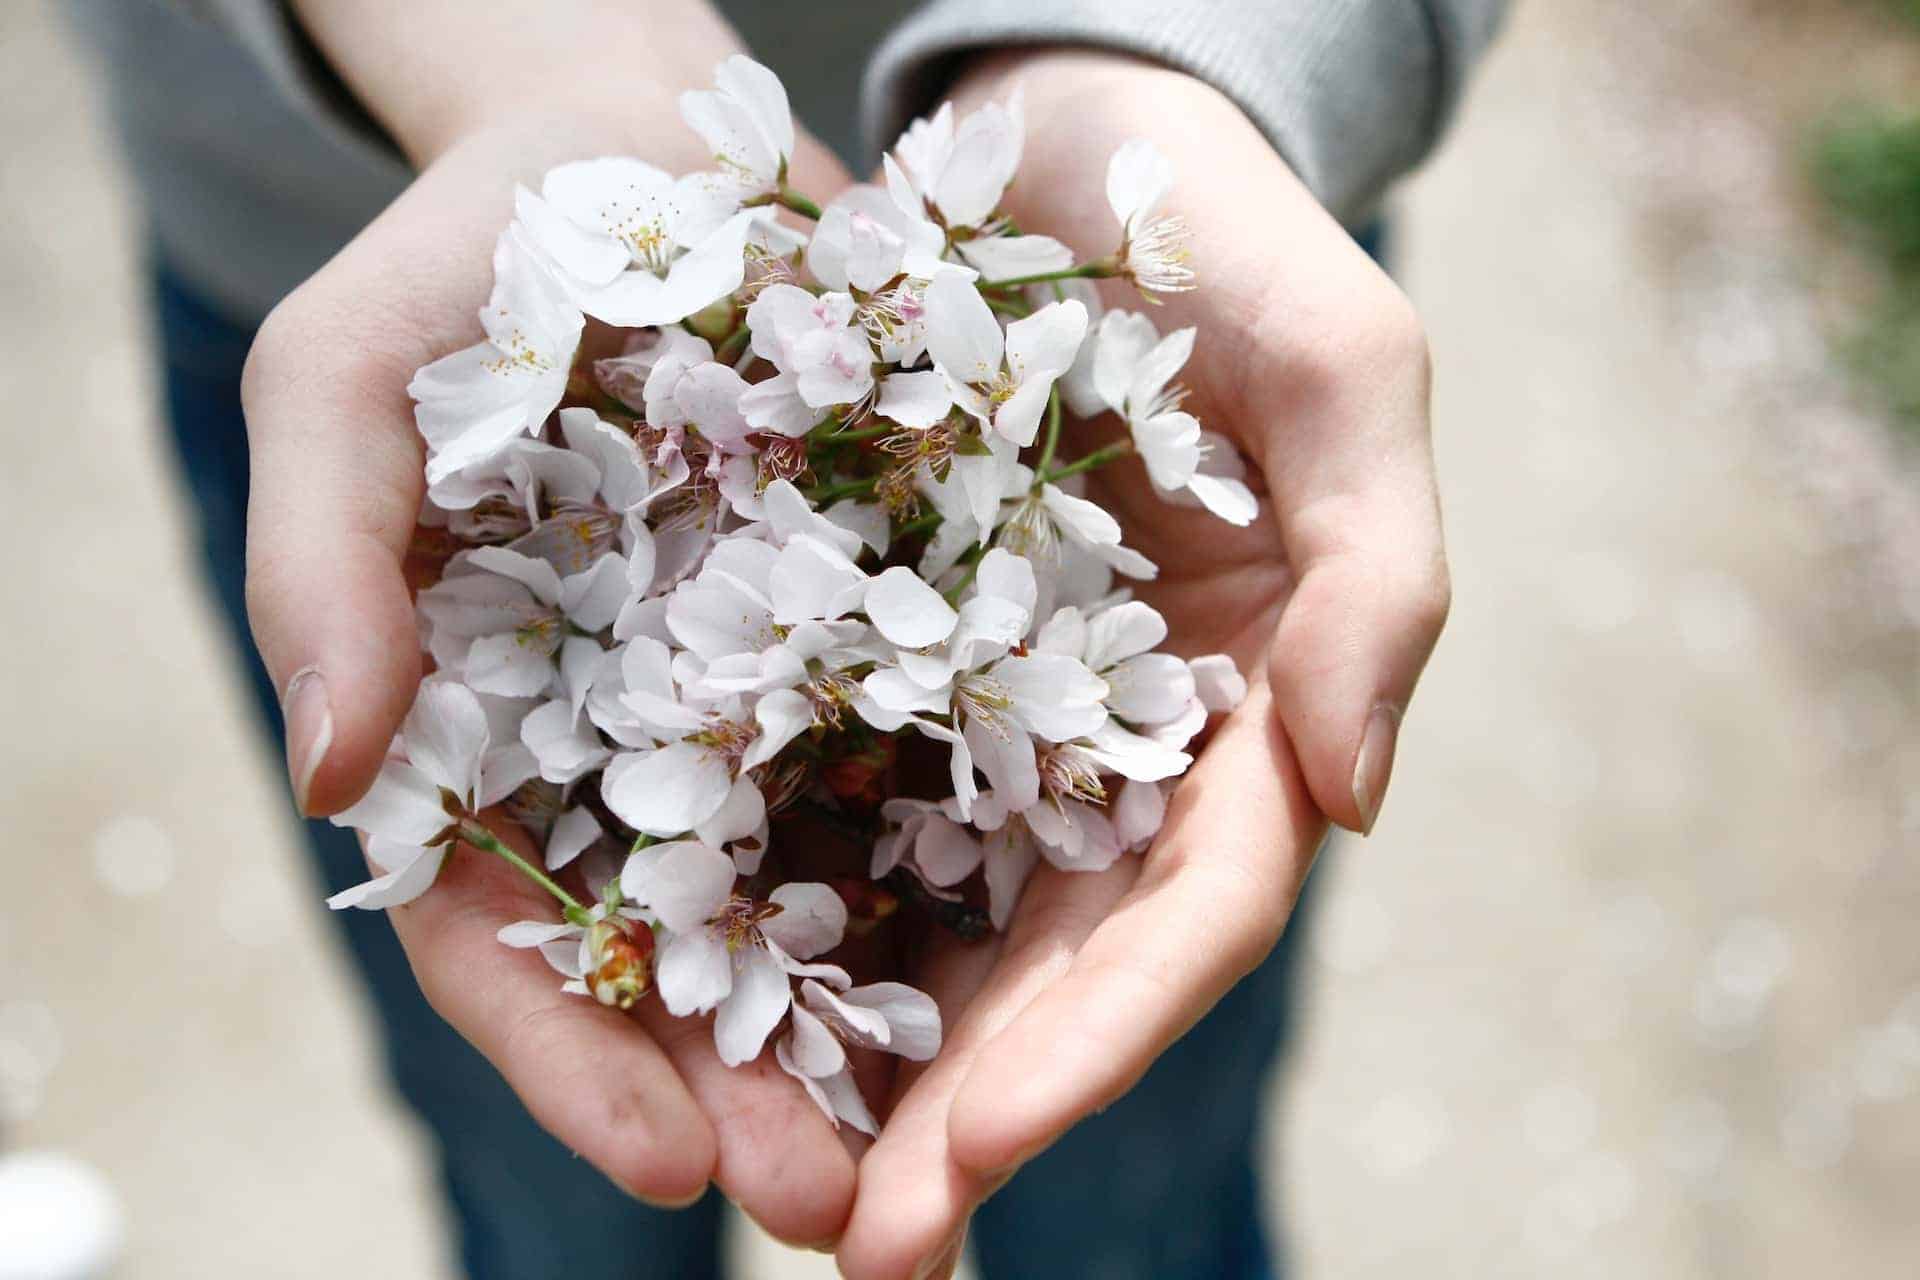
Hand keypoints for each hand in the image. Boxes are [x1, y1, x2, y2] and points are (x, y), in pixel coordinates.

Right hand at [241, 3, 869, 1244]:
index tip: (664, 1165)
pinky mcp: (885, 623)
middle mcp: (628, 746)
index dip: (571, 1057)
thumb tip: (334, 772)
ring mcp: (761, 696)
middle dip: (750, 1094)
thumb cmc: (465, 265)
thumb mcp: (345, 383)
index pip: (501, 936)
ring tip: (962, 1144)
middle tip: (839, 1215)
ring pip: (818, 894)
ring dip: (882, 1032)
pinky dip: (978, 860)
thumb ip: (321, 567)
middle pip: (679, 957)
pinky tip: (1053, 944)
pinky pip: (934, 754)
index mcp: (482, 736)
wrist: (638, 148)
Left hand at [833, 52, 1449, 1278]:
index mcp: (1246, 705)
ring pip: (940, 922)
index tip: (975, 1150)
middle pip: (1056, 966)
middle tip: (849, 1244)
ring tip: (761, 1183)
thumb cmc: (1217, 234)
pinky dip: (780, 913)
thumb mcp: (1339, 358)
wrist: (1063, 140)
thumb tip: (1351, 799)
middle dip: (965, 1111)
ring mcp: (997, 713)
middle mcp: (1122, 742)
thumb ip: (1379, 570)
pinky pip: (829, 802)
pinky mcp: (880, 658)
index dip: (1096, 1046)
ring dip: (862, 1065)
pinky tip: (699, 1006)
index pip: (1190, 916)